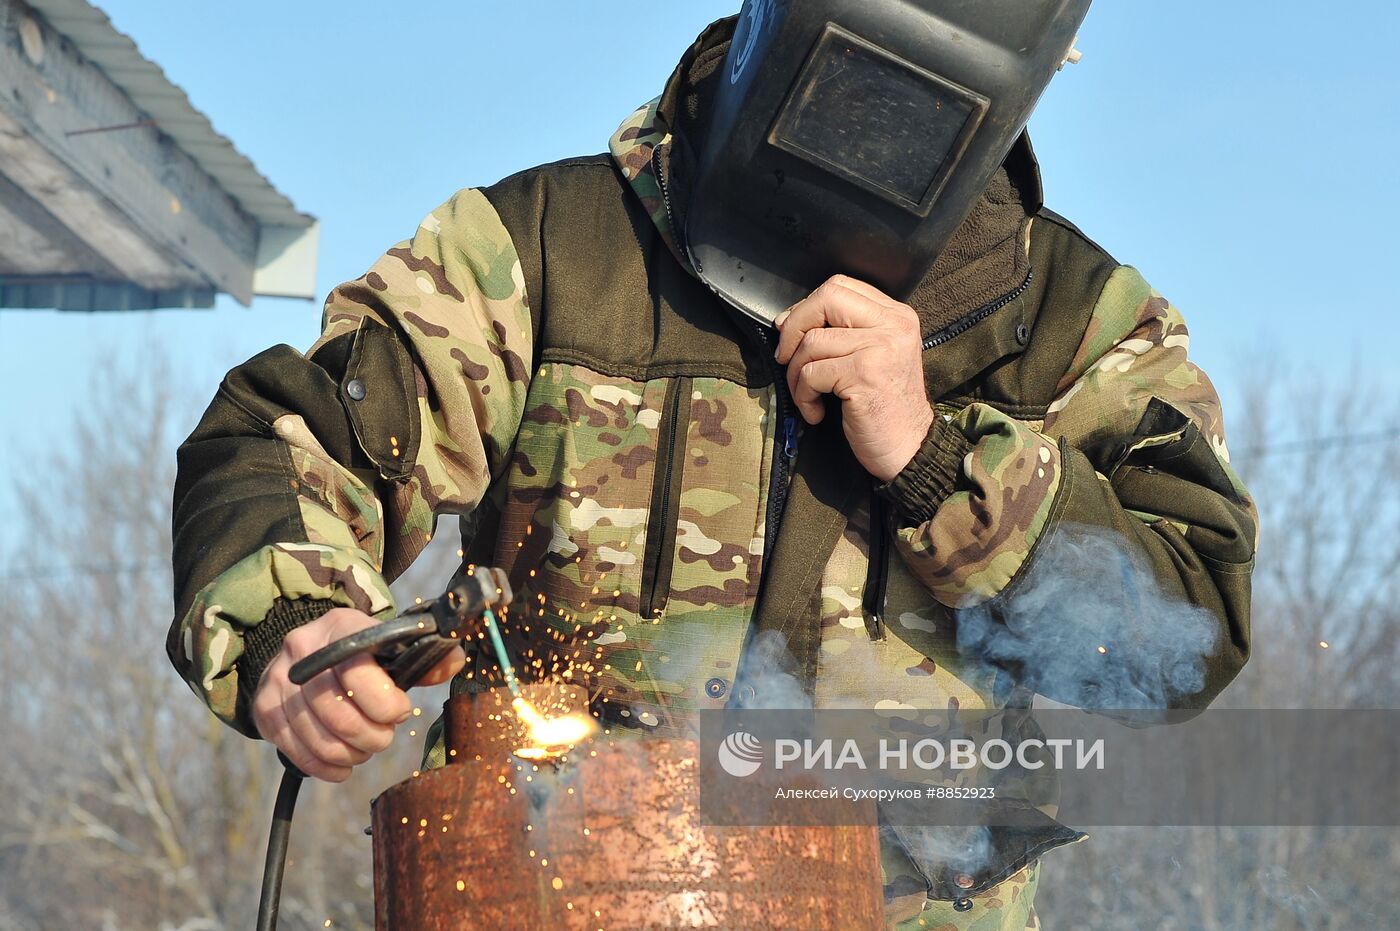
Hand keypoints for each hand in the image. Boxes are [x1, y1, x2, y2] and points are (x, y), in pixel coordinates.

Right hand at [251, 607, 464, 781]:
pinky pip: (297, 752)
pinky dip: (327, 767)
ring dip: (351, 753)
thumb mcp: (391, 647)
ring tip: (366, 747)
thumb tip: (454, 661)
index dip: (386, 702)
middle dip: (371, 735)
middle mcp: (302, 649)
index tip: (401, 711)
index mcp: (340, 627)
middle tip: (384, 737)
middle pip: (337, 711)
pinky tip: (345, 764)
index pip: (358, 671)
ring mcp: (277, 680)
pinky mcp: (265, 710)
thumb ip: (425, 658)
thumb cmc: (365, 654)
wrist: (312, 651)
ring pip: (318, 737)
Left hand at [775, 275, 934, 482]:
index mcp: (896, 316)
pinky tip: (816, 412)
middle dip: (794, 328)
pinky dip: (803, 395)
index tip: (794, 335)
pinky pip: (812, 372)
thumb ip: (842, 332)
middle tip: (787, 359)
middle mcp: (894, 325)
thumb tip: (786, 319)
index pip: (840, 286)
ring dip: (796, 374)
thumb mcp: (872, 358)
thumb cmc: (884, 408)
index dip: (808, 307)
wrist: (910, 449)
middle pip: (827, 298)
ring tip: (808, 397)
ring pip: (812, 341)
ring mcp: (881, 347)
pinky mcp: (865, 373)